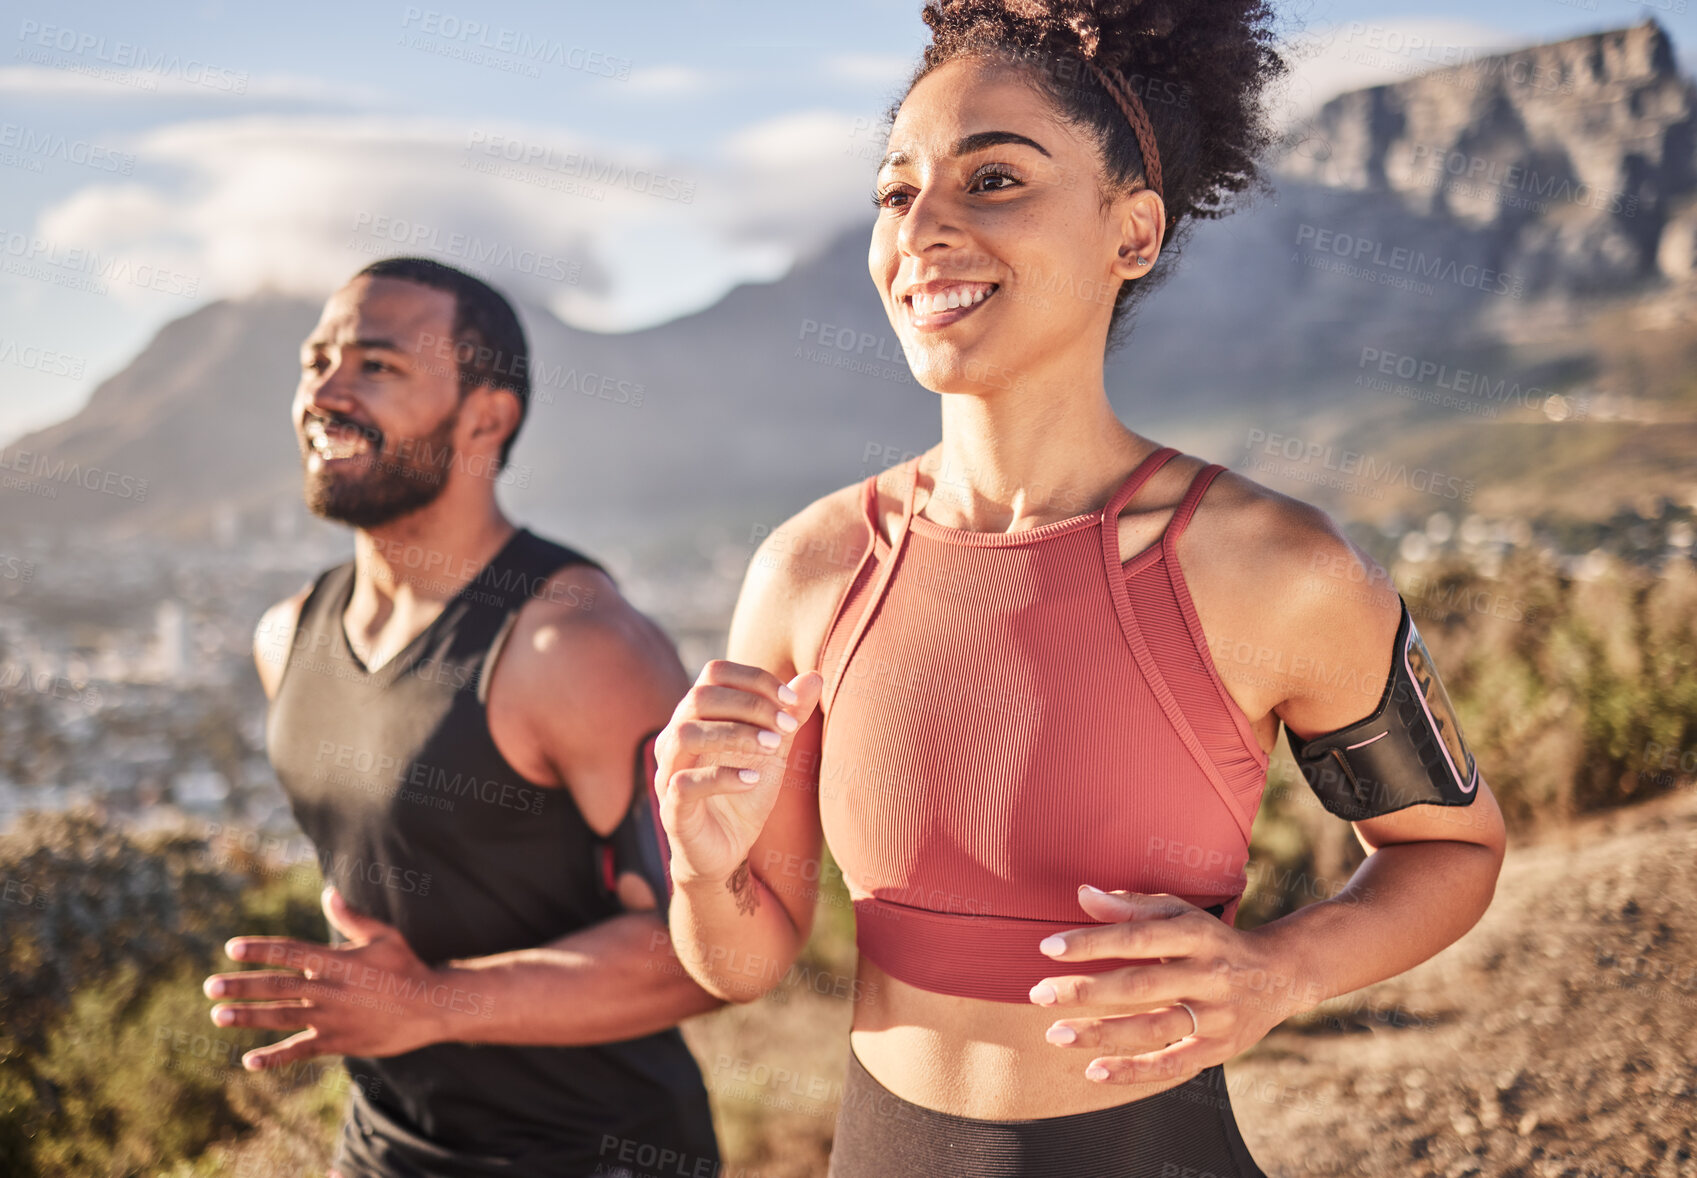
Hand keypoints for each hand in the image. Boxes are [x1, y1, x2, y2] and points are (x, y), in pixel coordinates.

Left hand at [203, 885, 466, 1068]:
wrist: (431, 1006)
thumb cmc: (407, 966)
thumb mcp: (383, 936)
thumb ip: (351, 918)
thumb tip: (328, 893)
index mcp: (337, 961)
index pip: (290, 952)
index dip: (260, 950)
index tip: (232, 947)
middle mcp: (329, 990)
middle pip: (277, 986)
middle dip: (242, 985)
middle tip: (210, 986)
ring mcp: (331, 1018)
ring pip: (281, 1017)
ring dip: (248, 1016)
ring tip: (218, 1015)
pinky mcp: (338, 1041)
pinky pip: (301, 1050)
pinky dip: (275, 1057)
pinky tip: (250, 1061)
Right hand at [654, 661, 820, 887]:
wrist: (727, 850)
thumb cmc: (744, 792)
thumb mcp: (775, 751)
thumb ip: (790, 715)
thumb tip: (814, 677)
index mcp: (698, 716)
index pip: (715, 673)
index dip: (755, 679)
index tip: (792, 699)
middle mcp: (676, 737)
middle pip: (700, 696)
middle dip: (750, 704)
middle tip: (787, 725)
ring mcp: (668, 772)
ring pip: (686, 734)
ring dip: (736, 734)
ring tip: (774, 747)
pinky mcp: (671, 808)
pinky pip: (685, 783)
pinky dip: (722, 777)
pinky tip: (754, 780)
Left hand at [1028, 885, 1300, 1085]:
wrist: (1281, 974)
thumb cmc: (1213, 939)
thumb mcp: (1181, 913)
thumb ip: (1131, 905)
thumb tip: (1082, 894)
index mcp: (1196, 934)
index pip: (1138, 936)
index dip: (1092, 942)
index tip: (1047, 947)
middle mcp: (1208, 974)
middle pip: (1141, 985)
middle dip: (1086, 991)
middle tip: (1038, 994)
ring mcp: (1216, 1015)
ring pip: (1153, 1028)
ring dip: (1102, 1033)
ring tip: (1056, 1034)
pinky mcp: (1219, 1049)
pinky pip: (1172, 1064)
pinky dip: (1133, 1072)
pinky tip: (1094, 1071)